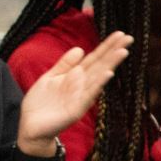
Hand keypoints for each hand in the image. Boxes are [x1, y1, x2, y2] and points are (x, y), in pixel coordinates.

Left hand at [19, 31, 131, 148]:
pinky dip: (98, 83)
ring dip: (110, 64)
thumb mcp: (50, 78)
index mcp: (75, 77)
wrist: (31, 127)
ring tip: (122, 51)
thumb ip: (64, 65)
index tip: (120, 34)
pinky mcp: (76, 108)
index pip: (94, 59)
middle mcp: (81, 85)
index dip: (106, 47)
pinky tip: (107, 73)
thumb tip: (80, 48)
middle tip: (128, 37)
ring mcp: (80, 96)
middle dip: (113, 51)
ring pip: (98, 77)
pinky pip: (89, 94)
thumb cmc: (41, 104)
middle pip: (100, 65)